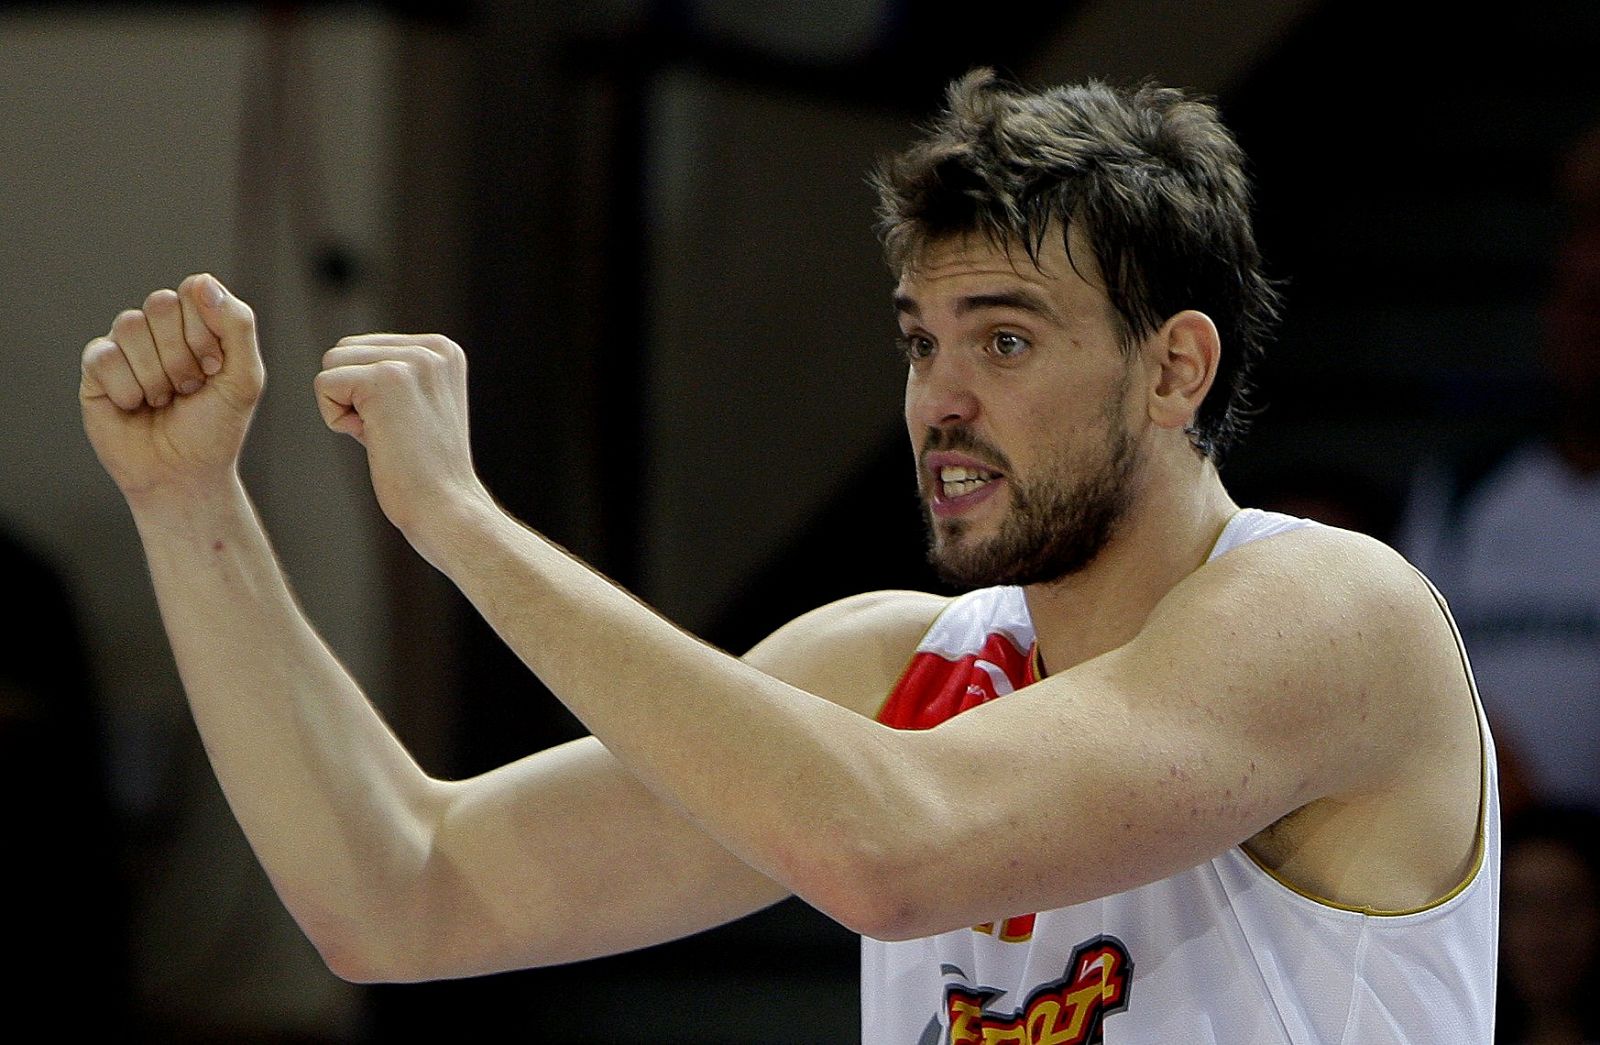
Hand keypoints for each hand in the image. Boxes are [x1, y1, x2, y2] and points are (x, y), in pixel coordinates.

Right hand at [80, 274, 264, 502]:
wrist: (183, 474)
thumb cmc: (216, 427)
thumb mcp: (244, 378)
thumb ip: (237, 325)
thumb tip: (201, 282)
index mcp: (196, 322)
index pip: (194, 291)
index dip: (205, 332)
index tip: (216, 368)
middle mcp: (159, 328)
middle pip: (160, 304)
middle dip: (182, 356)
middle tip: (190, 388)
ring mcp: (126, 345)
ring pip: (130, 325)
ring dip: (156, 376)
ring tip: (164, 400)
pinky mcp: (96, 369)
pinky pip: (105, 356)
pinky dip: (129, 390)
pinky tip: (136, 407)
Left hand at [315, 333, 491, 548]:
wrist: (446, 508)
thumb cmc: (426, 470)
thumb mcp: (418, 404)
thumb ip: (390, 372)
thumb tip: (340, 357)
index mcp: (442, 349)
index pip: (363, 349)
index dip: (367, 395)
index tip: (405, 425)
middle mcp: (432, 348)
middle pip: (344, 351)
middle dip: (352, 396)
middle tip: (393, 433)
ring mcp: (411, 360)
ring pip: (332, 364)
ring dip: (345, 408)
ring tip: (387, 435)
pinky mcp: (386, 378)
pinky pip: (324, 385)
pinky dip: (337, 420)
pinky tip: (376, 439)